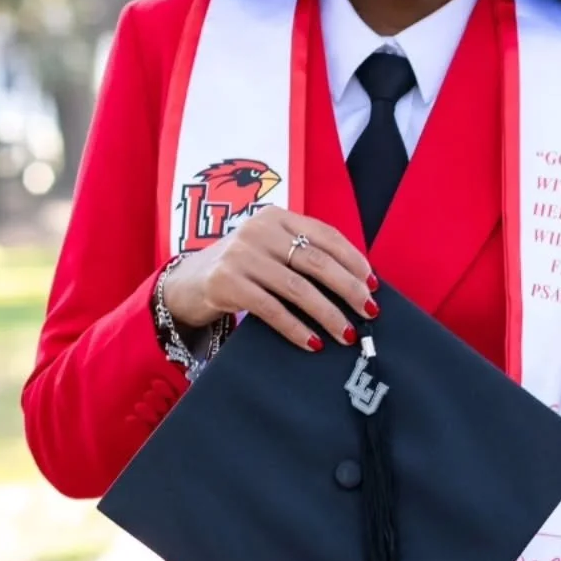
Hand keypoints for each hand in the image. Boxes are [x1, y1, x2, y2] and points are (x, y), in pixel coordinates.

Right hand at [164, 209, 375, 350]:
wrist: (187, 283)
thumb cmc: (242, 269)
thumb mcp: (270, 250)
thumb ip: (303, 256)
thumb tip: (357, 286)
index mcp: (277, 217)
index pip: (326, 235)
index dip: (353, 260)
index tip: (373, 284)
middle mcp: (259, 230)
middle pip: (316, 261)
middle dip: (349, 289)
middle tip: (369, 311)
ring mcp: (241, 256)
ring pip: (297, 288)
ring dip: (328, 314)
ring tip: (347, 334)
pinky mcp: (226, 283)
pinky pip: (271, 309)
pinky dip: (296, 328)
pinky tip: (312, 343)